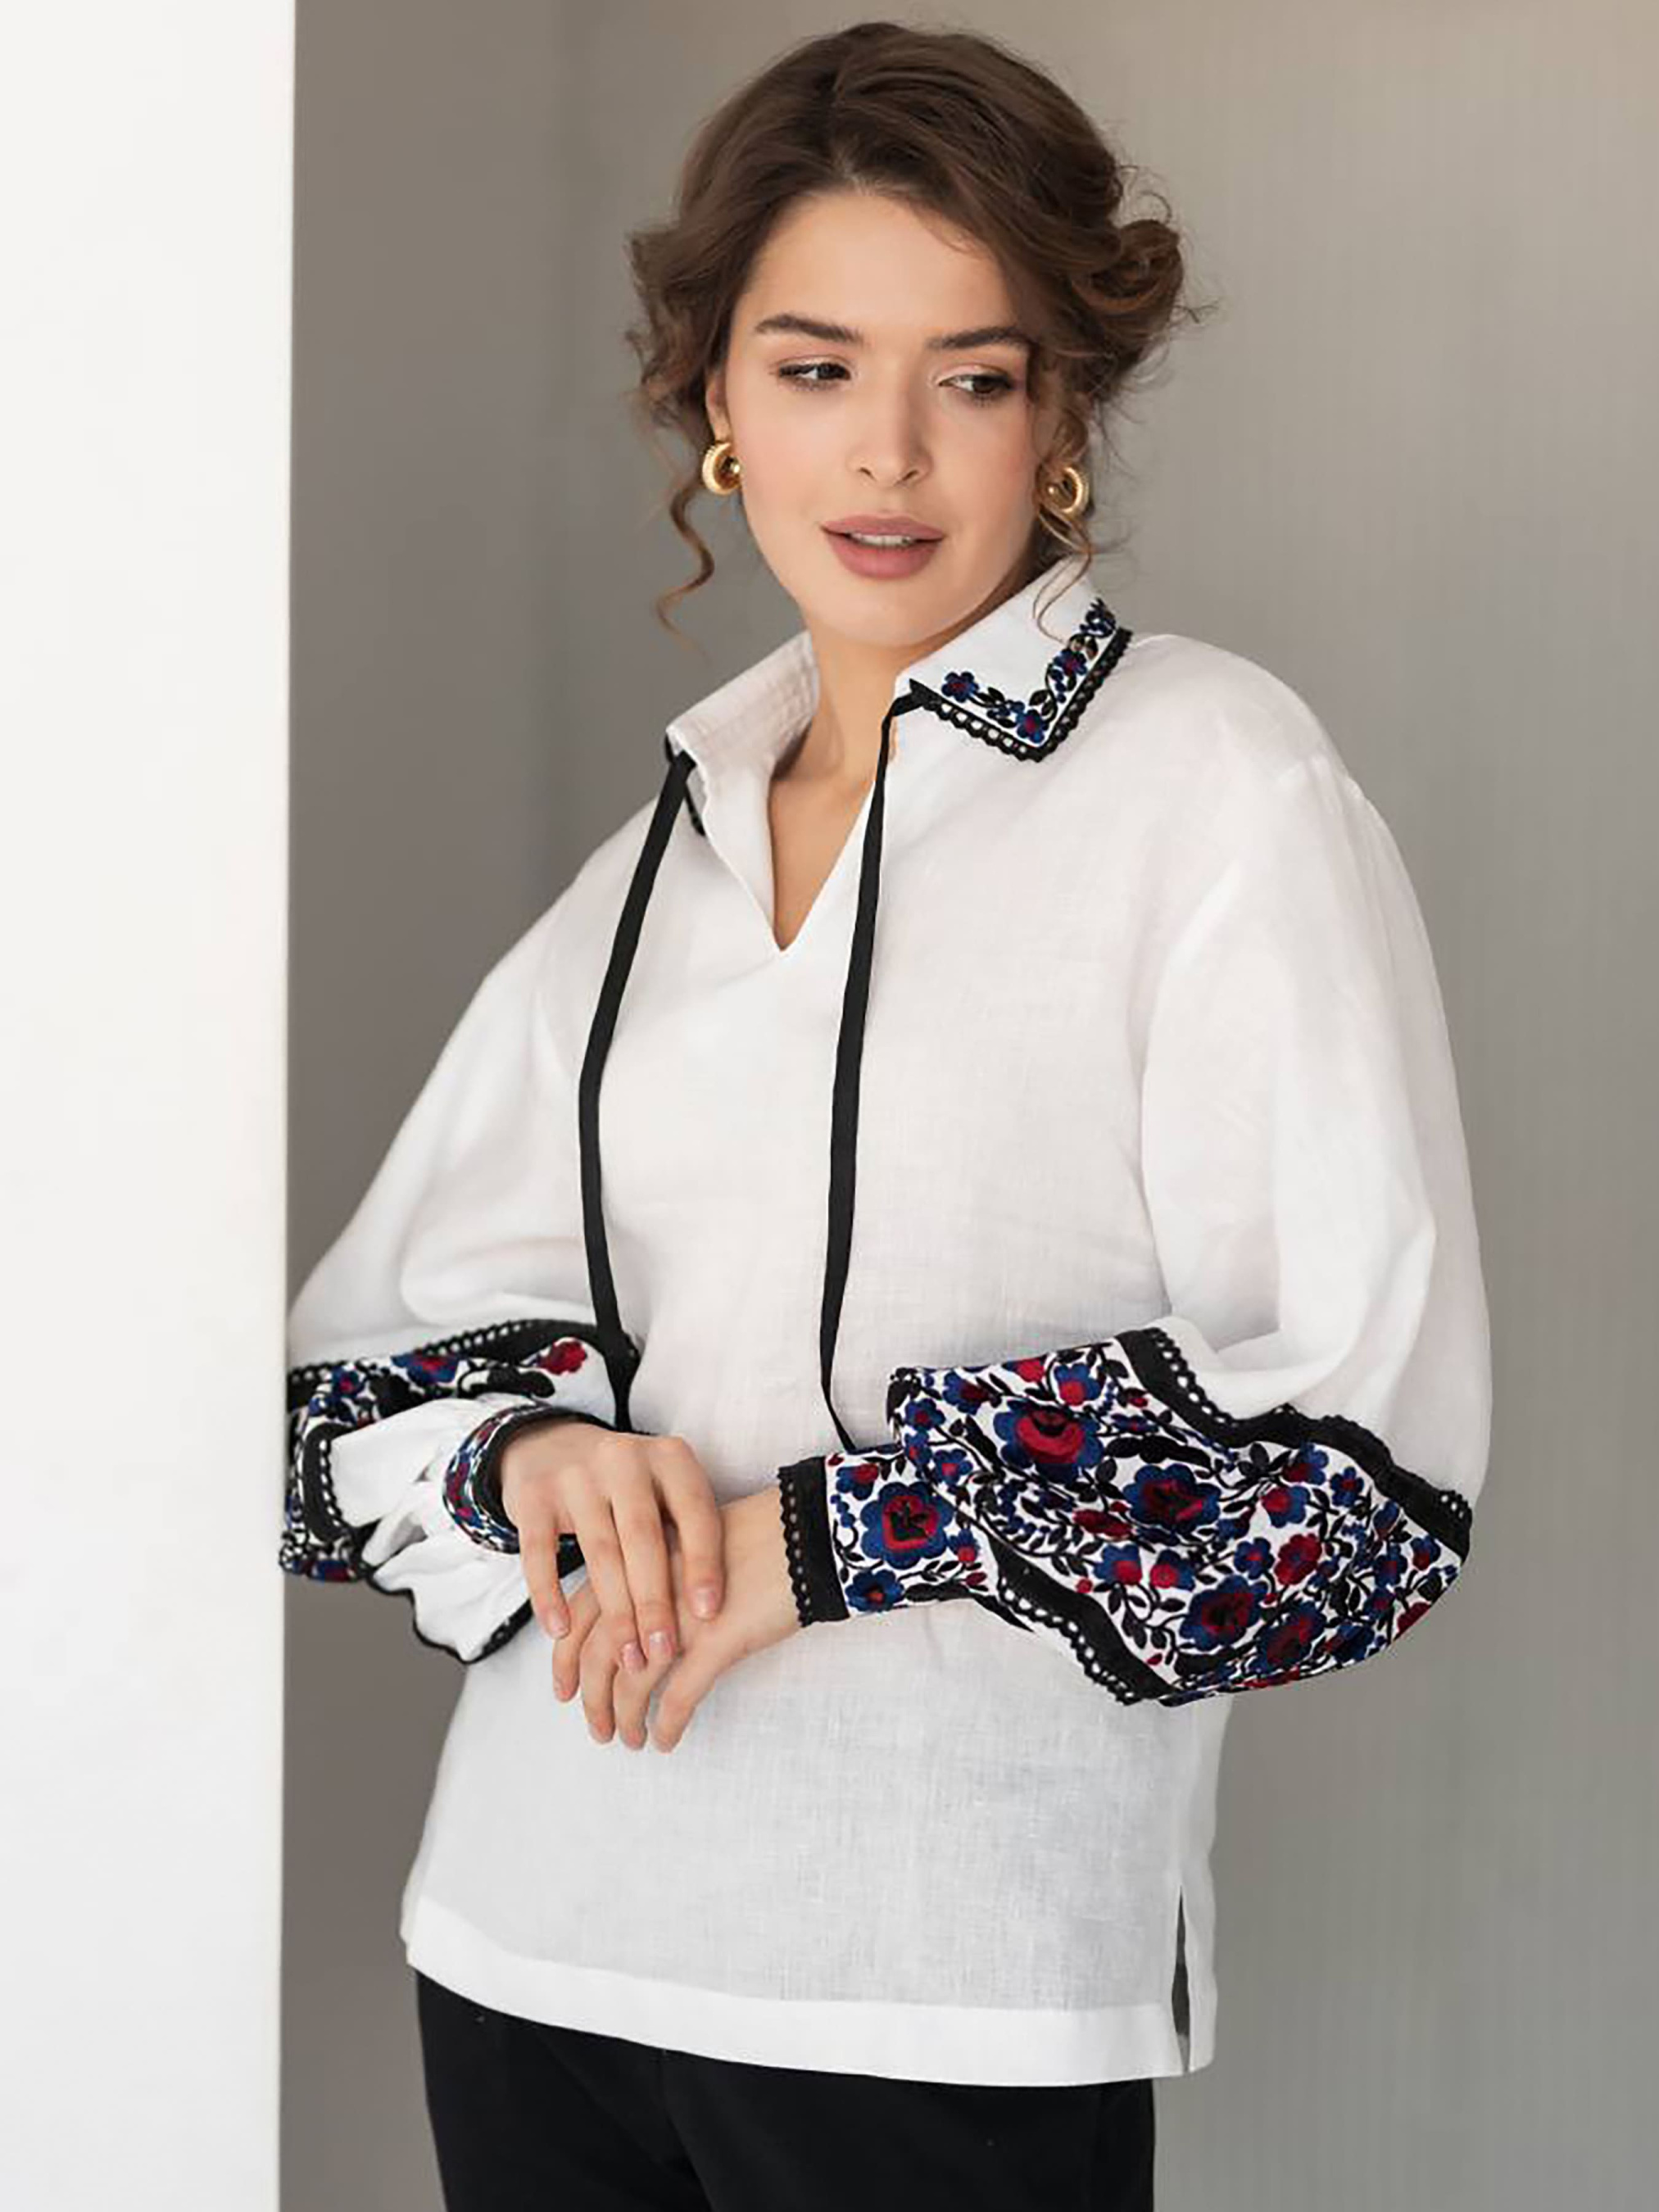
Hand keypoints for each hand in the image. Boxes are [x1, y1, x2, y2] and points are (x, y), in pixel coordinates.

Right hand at [499, 1417, 726, 1665]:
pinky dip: (549, 1594)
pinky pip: (539, 1551)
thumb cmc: (630, 1490)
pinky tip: (560, 1631)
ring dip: (615, 1612)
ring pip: (599, 1551)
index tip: (708, 1613)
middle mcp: (624, 1457)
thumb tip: (716, 1614)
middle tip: (664, 1653)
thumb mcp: (666, 1493)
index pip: (694, 1511)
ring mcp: (576, 1473)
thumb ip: (688, 1535)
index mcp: (669, 1457)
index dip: (703, 1563)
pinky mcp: (533, 1495)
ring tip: (628, 1659)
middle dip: (655, 1601)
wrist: (554, 1447)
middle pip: (644, 1537)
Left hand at [552, 1485, 801, 1751]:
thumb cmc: (755, 1537)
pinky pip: (679, 1697)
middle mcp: (650, 1589)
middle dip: (591, 1698)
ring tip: (630, 1739)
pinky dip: (667, 1724)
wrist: (804, 1532)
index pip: (581, 1617)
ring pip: (631, 1683)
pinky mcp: (717, 1642)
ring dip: (624, 1719)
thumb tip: (633, 1619)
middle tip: (596, 1727)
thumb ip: (655, 1577)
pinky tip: (667, 1739)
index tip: (565, 1689)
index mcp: (639, 1561)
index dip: (566, 1659)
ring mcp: (681, 1617)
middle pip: (597, 1655)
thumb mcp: (689, 1546)